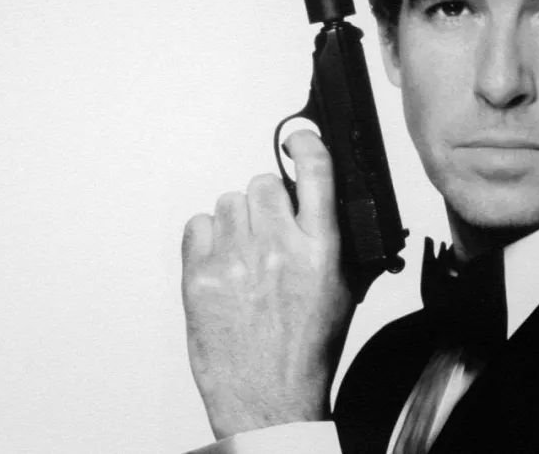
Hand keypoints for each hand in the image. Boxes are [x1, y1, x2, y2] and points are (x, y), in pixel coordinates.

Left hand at [181, 130, 354, 439]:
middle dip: (265, 201)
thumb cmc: (305, 352)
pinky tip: (220, 265)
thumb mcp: (341, 292)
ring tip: (243, 257)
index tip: (297, 140)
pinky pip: (197, 225)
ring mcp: (235, 259)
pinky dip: (206, 239)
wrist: (268, 398)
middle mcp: (278, 248)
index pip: (316, 172)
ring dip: (235, 221)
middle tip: (266, 232)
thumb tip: (317, 202)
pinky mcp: (198, 274)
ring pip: (228, 202)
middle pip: (262, 183)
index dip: (305, 144)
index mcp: (320, 250)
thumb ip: (330, 242)